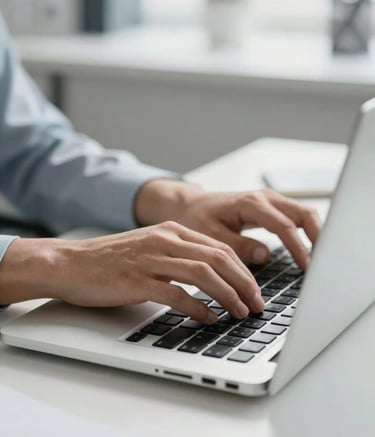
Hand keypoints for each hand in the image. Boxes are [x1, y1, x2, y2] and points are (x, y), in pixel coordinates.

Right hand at [0, 221, 264, 322]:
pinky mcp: (137, 279)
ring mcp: (151, 258)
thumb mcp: (151, 248)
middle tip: (256, 305)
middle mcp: (165, 240)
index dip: (243, 271)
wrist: (70, 262)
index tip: (254, 291)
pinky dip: (197, 307)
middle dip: (244, 284)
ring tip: (239, 313)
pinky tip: (208, 318)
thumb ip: (180, 256)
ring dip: (227, 295)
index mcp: (172, 231)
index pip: (220, 248)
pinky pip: (176, 293)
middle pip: (219, 258)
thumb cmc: (111, 259)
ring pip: (203, 273)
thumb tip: (213, 277)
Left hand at [136, 181, 321, 269]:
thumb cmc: (198, 219)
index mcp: (250, 204)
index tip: (307, 268)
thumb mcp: (211, 235)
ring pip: (304, 213)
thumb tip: (265, 255)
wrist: (191, 206)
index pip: (284, 226)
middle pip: (304, 213)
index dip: (298, 248)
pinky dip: (306, 231)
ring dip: (315, 234)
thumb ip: (238, 245)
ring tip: (320, 259)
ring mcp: (269, 200)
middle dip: (318, 237)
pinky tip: (308, 250)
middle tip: (324, 263)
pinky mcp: (270, 207)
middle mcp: (264, 198)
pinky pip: (296, 216)